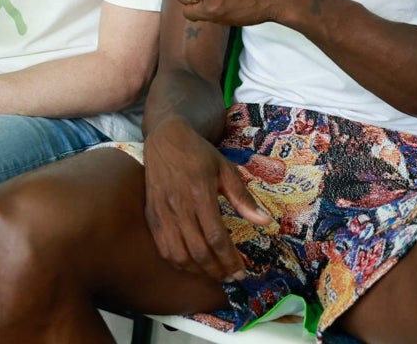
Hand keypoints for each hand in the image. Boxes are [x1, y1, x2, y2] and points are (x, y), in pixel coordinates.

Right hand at [143, 117, 271, 280]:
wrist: (165, 138)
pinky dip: (178, 262)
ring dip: (198, 271)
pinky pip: (163, 248)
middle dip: (217, 270)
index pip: (216, 237)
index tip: (241, 272)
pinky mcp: (151, 214)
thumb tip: (265, 222)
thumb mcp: (225, 169)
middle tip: (231, 278)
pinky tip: (191, 265)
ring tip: (214, 274)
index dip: (230, 260)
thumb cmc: (198, 153)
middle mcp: (179, 205)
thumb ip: (243, 198)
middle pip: (198, 251)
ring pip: (179, 254)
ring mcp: (162, 211)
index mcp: (200, 193)